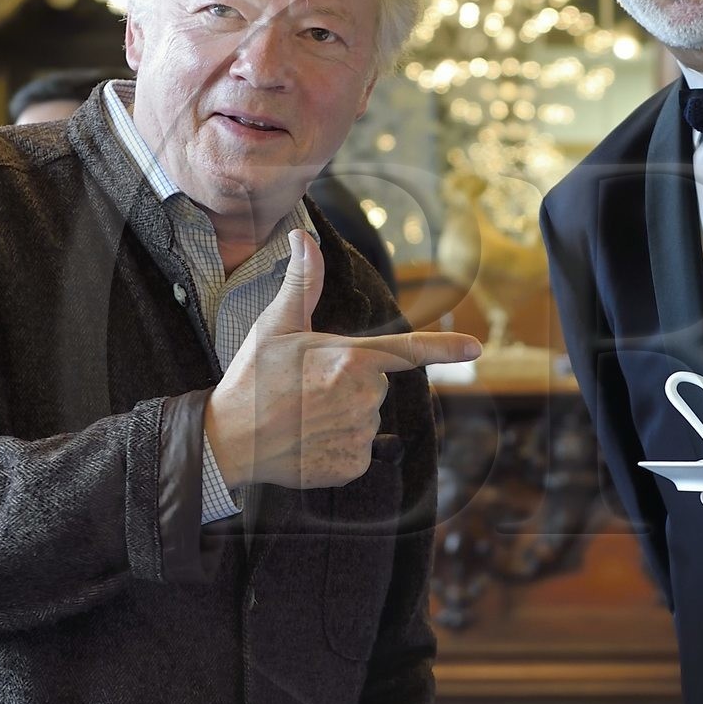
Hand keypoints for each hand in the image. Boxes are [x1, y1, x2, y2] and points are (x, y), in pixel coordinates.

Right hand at [205, 232, 478, 490]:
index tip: (475, 348)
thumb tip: (303, 238)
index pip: (408, 350)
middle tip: (306, 388)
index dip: (444, 348)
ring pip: (367, 417)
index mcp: (350, 358)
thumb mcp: (274, 326)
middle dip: (350, 383)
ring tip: (302, 415)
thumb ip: (301, 284)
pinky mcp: (352, 465)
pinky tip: (308, 442)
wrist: (228, 441)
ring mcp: (359, 433)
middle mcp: (362, 396)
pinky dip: (338, 447)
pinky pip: (359, 450)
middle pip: (376, 383)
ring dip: (343, 416)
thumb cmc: (252, 379)